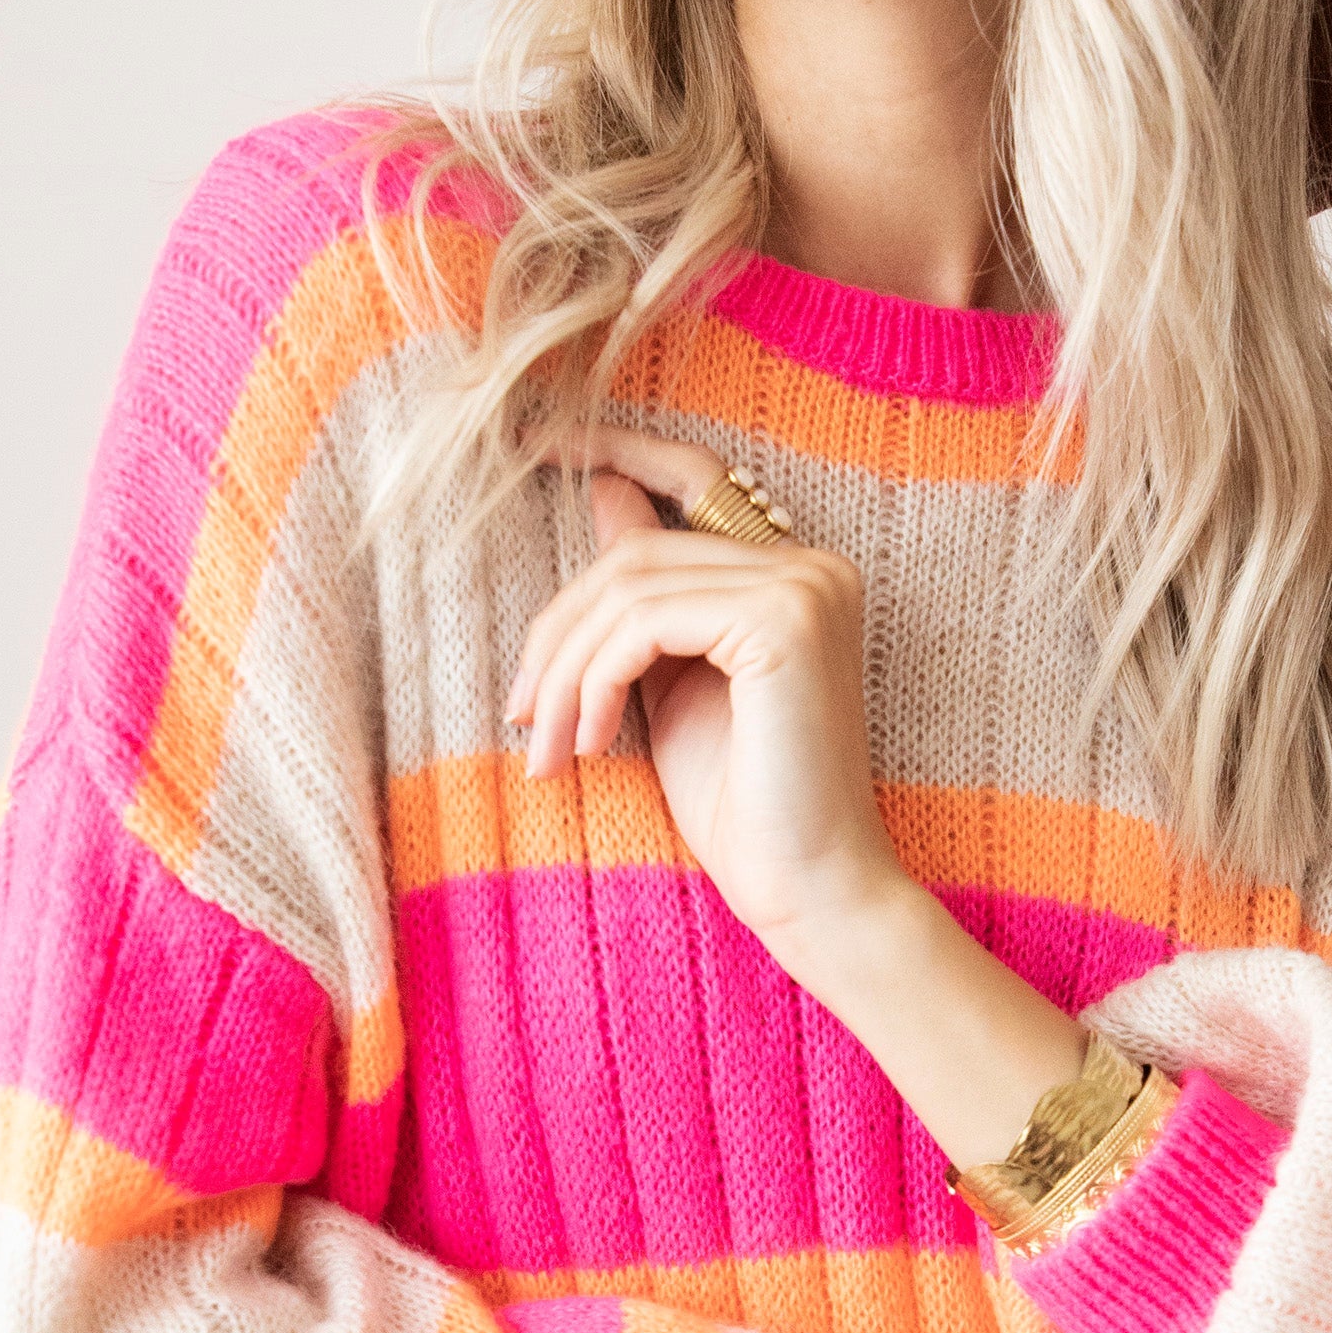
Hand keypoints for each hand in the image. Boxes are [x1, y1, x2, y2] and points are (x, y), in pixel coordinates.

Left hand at [508, 430, 1089, 1165]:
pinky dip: (594, 681)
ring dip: (564, 671)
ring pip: (628, 586)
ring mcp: (804, 587)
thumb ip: (643, 600)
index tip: (534, 440)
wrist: (810, 892)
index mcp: (795, 575)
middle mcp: (812, 565)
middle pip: (634, 553)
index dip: (615, 453)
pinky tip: (588, 744)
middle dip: (557, 634)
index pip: (689, 482)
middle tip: (519, 716)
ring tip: (545, 746)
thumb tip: (598, 494)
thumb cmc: (744, 809)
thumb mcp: (671, 685)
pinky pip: (644, 622)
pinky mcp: (785, 620)